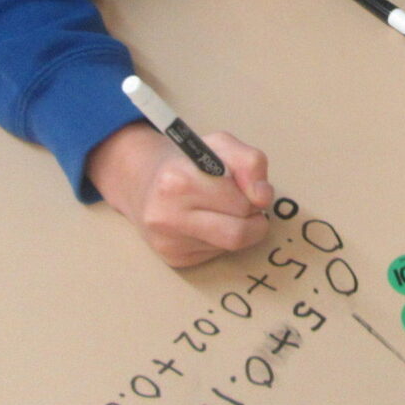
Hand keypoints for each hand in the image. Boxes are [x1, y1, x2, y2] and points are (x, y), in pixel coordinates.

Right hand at [87, 123, 274, 268]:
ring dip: (237, 229)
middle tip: (242, 203)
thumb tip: (263, 198)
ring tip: (222, 210)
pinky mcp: (173, 259)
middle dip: (251, 218)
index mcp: (178, 180)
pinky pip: (216, 256)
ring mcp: (168, 242)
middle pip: (239, 233)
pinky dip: (221, 240)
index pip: (242, 204)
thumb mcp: (221, 145)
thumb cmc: (188, 162)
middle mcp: (167, 215)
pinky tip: (206, 223)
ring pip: (230, 247)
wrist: (142, 181)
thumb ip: (251, 163)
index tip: (246, 188)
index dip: (253, 196)